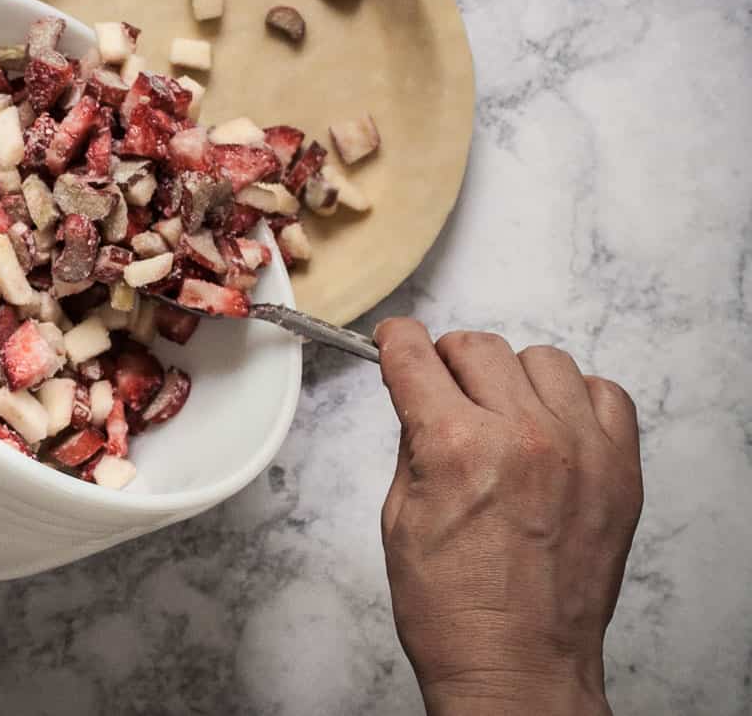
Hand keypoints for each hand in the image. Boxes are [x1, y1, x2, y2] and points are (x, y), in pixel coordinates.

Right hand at [375, 321, 642, 715]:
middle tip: (445, 393)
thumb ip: (412, 440)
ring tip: (505, 418)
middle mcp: (521, 434)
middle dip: (449, 364)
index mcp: (454, 444)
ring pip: (542, 360)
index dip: (396, 343)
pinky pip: (605, 394)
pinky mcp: (620, 471)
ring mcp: (579, 449)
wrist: (517, 672)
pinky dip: (576, 400)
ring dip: (513, 380)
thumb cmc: (454, 610)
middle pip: (477, 346)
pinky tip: (555, 430)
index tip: (395, 343)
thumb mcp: (399, 515)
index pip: (416, 354)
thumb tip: (418, 392)